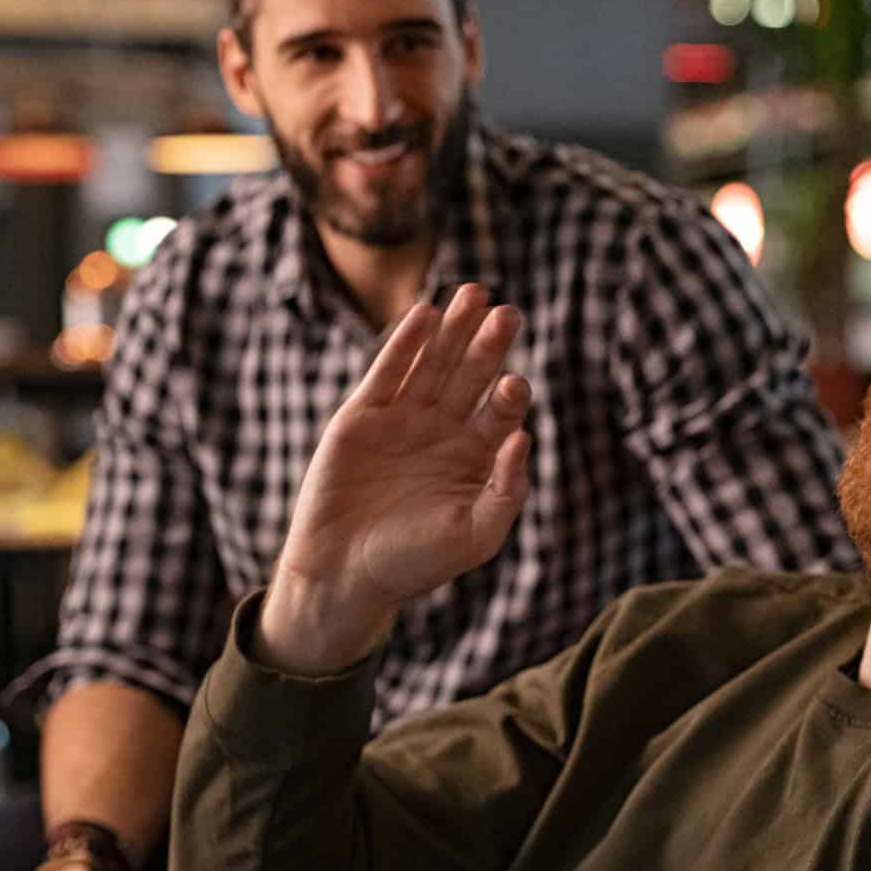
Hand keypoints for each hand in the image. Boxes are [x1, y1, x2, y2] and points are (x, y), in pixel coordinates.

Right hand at [260, 284, 532, 674]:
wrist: (344, 575)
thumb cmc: (415, 563)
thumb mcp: (475, 536)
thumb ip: (506, 490)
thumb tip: (526, 437)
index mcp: (476, 456)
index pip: (501, 412)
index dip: (510, 395)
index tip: (514, 385)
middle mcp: (444, 431)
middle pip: (473, 376)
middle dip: (490, 345)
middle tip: (510, 314)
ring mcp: (403, 419)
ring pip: (435, 363)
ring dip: (454, 330)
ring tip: (474, 294)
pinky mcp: (362, 415)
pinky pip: (388, 371)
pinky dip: (406, 343)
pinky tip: (426, 314)